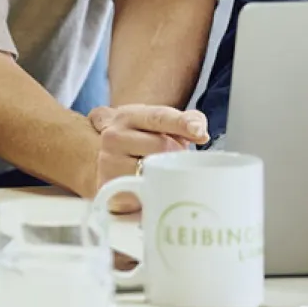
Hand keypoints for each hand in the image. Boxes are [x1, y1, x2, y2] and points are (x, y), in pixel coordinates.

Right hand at [90, 103, 207, 197]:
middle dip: (177, 154)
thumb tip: (200, 131)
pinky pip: (144, 190)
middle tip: (170, 157)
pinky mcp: (111, 187)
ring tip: (156, 170)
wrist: (107, 166)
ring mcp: (108, 162)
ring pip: (155, 169)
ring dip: (166, 173)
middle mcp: (113, 136)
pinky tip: (148, 187)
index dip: (181, 123)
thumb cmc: (142, 144)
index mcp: (128, 116)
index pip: (159, 117)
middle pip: (163, 146)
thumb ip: (187, 121)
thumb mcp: (160, 126)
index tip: (199, 132)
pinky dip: (153, 190)